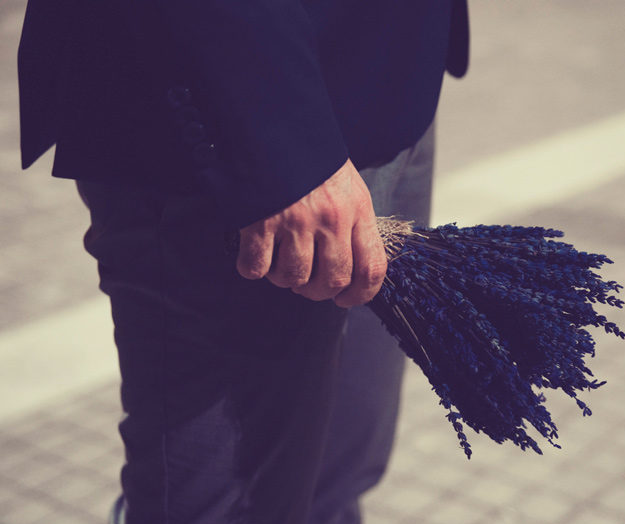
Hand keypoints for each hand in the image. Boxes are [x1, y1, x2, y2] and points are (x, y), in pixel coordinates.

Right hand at [236, 159, 386, 307]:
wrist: (271, 124)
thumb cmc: (310, 158)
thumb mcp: (346, 185)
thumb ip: (352, 223)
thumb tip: (352, 266)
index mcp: (357, 209)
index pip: (372, 269)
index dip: (360, 294)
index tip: (345, 298)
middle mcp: (331, 218)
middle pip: (332, 281)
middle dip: (317, 290)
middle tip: (306, 281)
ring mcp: (295, 221)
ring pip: (293, 278)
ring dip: (284, 277)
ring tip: (279, 258)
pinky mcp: (260, 220)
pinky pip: (256, 267)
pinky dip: (252, 267)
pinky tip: (254, 250)